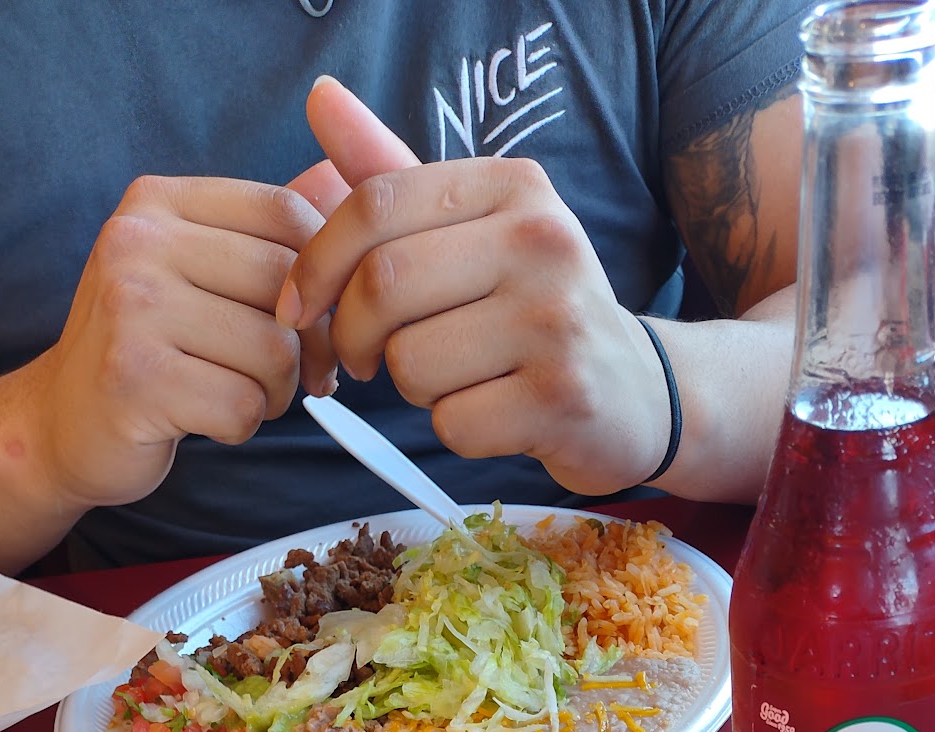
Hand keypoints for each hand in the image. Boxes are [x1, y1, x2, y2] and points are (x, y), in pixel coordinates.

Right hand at [25, 174, 328, 511]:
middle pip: (288, 282)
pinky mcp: (132, 377)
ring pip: (273, 350)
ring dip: (278, 391)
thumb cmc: (150, 348)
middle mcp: (137, 240)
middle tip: (299, 377)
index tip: (318, 321)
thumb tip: (344, 177)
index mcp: (158, 201)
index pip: (286, 211)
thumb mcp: (198, 272)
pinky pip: (242, 405)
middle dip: (311, 345)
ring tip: (244, 395)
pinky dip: (244, 425)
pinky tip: (212, 421)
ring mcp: (129, 307)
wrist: (64, 422)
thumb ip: (265, 233)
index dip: (327, 275)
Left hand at [276, 79, 671, 496]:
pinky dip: (455, 430)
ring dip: (410, 388)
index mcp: (514, 187)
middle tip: (363, 358)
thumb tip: (320, 98)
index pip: (375, 205)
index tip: (301, 306)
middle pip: (383, 286)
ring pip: (412, 363)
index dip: (316, 264)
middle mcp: (542, 241)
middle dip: (352, 335)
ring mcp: (557, 321)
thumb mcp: (473, 229)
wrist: (633, 392)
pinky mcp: (561, 398)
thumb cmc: (533, 309)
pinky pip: (453, 423)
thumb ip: (393, 172)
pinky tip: (491, 413)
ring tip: (453, 377)